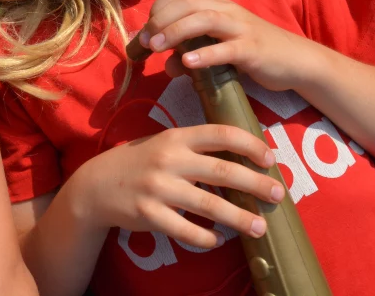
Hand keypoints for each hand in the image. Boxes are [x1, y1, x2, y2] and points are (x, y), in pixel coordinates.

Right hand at [70, 124, 284, 247]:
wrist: (95, 185)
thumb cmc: (139, 161)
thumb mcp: (164, 143)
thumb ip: (195, 146)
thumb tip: (240, 156)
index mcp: (176, 137)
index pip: (220, 134)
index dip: (249, 144)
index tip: (270, 157)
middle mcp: (169, 160)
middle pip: (222, 171)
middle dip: (255, 184)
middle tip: (278, 194)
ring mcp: (158, 188)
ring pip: (208, 206)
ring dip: (239, 218)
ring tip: (260, 227)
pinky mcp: (150, 215)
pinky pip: (185, 230)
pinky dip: (205, 237)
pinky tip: (219, 240)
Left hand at [138, 0, 314, 91]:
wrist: (294, 59)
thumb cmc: (251, 51)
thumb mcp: (217, 50)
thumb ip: (191, 54)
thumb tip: (167, 65)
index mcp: (215, 4)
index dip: (157, 9)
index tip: (145, 32)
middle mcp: (226, 10)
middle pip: (187, 3)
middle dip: (161, 20)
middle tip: (144, 43)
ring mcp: (240, 28)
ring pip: (204, 19)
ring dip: (176, 31)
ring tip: (156, 47)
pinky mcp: (252, 49)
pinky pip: (226, 49)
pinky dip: (205, 54)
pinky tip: (188, 63)